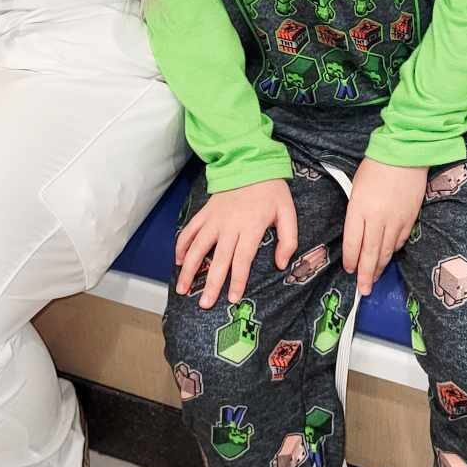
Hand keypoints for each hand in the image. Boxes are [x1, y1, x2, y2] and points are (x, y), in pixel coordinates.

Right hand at [176, 179, 298, 309]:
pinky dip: (182, 245)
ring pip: (198, 247)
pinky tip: (178, 261)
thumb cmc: (271, 191)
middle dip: (211, 283)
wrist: (250, 162)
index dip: (237, 280)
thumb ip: (288, 240)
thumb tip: (280, 264)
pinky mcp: (205, 212)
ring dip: (189, 269)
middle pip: (218, 259)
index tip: (232, 298)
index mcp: (250, 227)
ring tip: (182, 289)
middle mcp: (229, 226)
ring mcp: (214, 219)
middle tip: (204, 304)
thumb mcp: (288, 213)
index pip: (242, 259)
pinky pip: (190, 230)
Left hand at [343, 159, 426, 296]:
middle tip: (364, 290)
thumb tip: (356, 232)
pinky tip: (389, 258)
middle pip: (370, 253)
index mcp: (359, 208)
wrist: (406, 155)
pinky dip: (393, 252)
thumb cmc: (376, 166)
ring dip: (380, 267)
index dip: (351, 259)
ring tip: (375, 279)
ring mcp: (395, 220)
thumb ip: (356, 211)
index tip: (350, 270)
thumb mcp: (357, 187)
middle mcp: (377, 218)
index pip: (352, 242)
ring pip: (386, 251)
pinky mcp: (410, 219)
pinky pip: (400, 241)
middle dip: (366, 274)